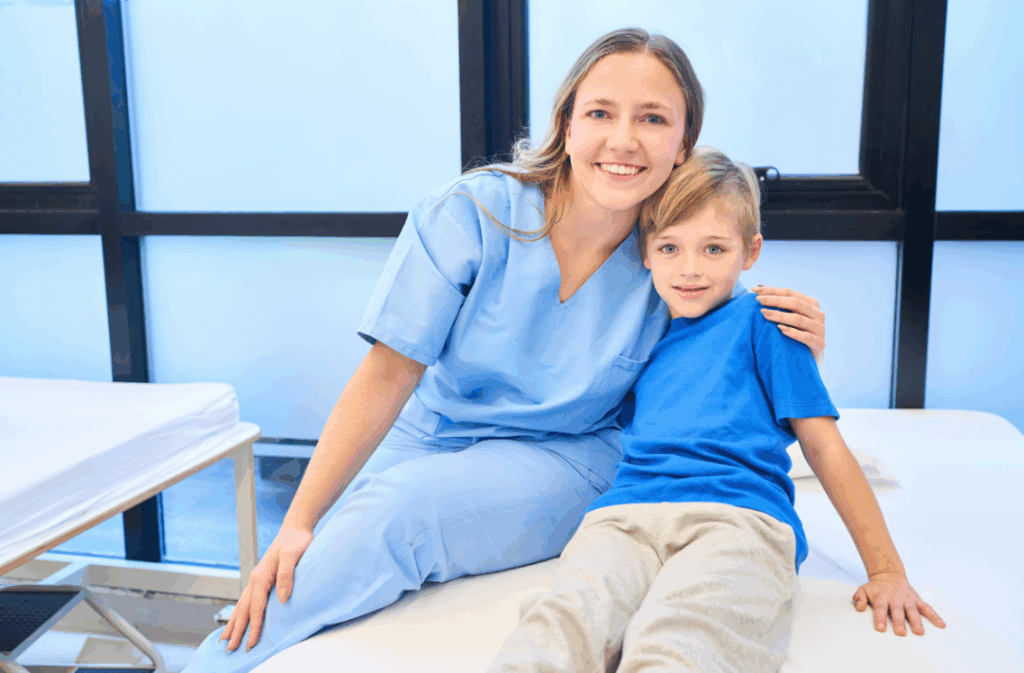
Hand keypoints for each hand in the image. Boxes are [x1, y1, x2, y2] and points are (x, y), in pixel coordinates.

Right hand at [219, 526, 314, 652]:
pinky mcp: (261, 580)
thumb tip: (283, 598)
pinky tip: (237, 620)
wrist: (294, 530)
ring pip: (242, 606)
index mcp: (261, 576)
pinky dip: (240, 613)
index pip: (256, 607)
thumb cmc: (296, 541)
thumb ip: (287, 575)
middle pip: (243, 610)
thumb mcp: (293, 555)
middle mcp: (255, 579)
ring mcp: (256, 580)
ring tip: (225, 640)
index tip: (250, 643)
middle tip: (229, 649)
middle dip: (236, 630)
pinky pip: (247, 601)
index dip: (253, 626)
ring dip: (234, 624)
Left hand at [751, 286, 825, 361]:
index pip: (790, 292)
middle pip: (795, 303)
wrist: (809, 355)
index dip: (772, 290)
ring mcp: (820, 329)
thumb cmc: (796, 331)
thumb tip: (758, 288)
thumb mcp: (790, 315)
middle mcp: (818, 314)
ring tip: (764, 313)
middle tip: (758, 300)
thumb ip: (780, 304)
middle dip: (775, 300)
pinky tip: (780, 329)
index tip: (754, 290)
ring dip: (780, 316)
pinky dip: (792, 332)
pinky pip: (805, 337)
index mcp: (811, 303)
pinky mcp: (819, 344)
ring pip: (799, 319)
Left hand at [853, 572, 945, 635]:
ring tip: (919, 632)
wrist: (888, 575)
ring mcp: (907, 599)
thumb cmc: (875, 588)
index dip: (880, 618)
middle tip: (901, 633)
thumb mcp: (863, 589)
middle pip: (897, 611)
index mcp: (882, 597)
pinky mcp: (917, 600)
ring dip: (916, 621)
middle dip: (899, 622)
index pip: (880, 608)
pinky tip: (941, 624)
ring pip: (912, 610)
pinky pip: (927, 607)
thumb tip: (859, 607)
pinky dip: (934, 615)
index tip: (880, 628)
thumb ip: (858, 598)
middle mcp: (895, 599)